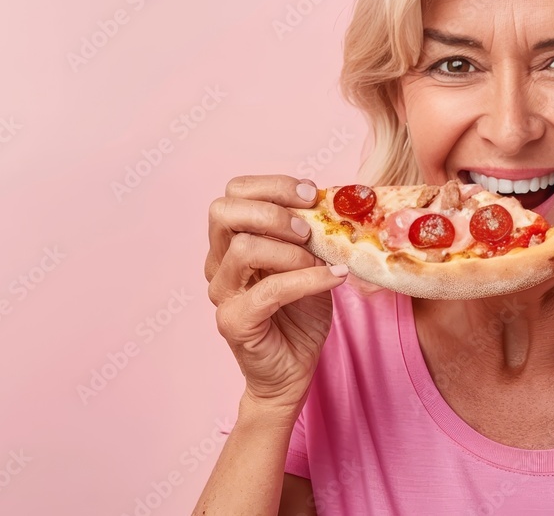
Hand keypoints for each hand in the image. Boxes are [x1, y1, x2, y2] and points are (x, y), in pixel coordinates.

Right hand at [206, 175, 347, 413]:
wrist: (295, 369)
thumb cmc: (300, 313)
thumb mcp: (310, 261)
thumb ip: (311, 232)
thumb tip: (335, 200)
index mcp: (231, 240)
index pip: (235, 193)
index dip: (273, 185)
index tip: (311, 194)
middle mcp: (218, 263)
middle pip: (223, 211)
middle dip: (273, 211)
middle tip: (308, 228)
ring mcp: (222, 293)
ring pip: (243, 248)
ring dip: (291, 249)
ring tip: (319, 260)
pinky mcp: (235, 321)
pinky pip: (269, 290)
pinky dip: (307, 279)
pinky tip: (333, 278)